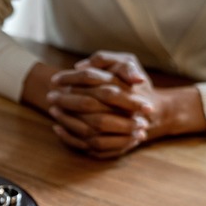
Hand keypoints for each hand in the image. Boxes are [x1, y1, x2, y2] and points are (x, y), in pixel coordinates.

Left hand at [47, 51, 205, 157]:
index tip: (54, 80)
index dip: (70, 78)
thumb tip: (80, 67)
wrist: (155, 113)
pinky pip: (91, 145)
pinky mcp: (117, 145)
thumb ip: (104, 60)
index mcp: (123, 85)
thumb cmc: (135, 84)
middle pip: (88, 104)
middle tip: (50, 97)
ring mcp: (121, 129)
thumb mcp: (126, 63)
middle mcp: (123, 108)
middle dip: (66, 100)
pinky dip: (71, 138)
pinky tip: (58, 128)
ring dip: (67, 120)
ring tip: (53, 111)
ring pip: (89, 128)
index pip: (91, 79)